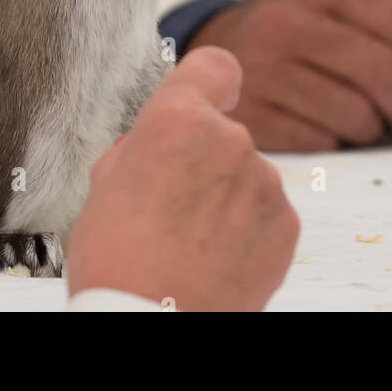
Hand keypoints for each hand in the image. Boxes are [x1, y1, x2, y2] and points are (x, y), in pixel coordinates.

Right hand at [66, 47, 298, 311]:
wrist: (150, 324)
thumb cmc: (117, 260)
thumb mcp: (105, 184)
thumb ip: (141, 148)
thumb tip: (151, 148)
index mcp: (177, 118)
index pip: (214, 66)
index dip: (210, 82)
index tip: (210, 97)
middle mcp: (229, 140)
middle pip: (223, 132)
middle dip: (204, 159)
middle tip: (171, 203)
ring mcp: (263, 183)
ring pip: (246, 176)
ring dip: (227, 197)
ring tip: (191, 241)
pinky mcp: (286, 226)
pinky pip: (267, 213)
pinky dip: (248, 230)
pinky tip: (216, 259)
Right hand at [187, 0, 391, 149]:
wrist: (220, 50)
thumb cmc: (301, 27)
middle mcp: (280, 19)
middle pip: (380, 69)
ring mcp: (259, 67)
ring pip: (356, 113)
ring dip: (378, 128)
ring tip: (373, 124)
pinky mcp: (249, 113)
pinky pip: (323, 142)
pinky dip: (340, 142)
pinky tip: (333, 130)